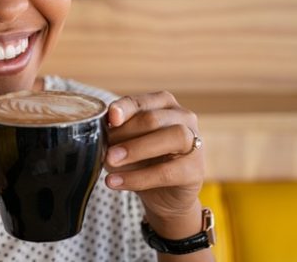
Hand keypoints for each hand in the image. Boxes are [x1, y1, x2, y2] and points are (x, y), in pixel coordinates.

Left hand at [105, 91, 204, 226]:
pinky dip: (139, 178)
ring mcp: (195, 142)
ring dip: (136, 150)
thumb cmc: (141, 160)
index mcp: (162, 104)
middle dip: (126, 133)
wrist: (162, 194)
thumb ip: (115, 134)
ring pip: (172, 137)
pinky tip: (117, 182)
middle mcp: (183, 117)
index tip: (111, 118)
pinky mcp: (195, 170)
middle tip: (106, 151)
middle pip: (154, 119)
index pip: (140, 102)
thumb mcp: (123, 143)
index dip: (124, 108)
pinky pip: (168, 172)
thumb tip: (101, 133)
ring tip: (110, 162)